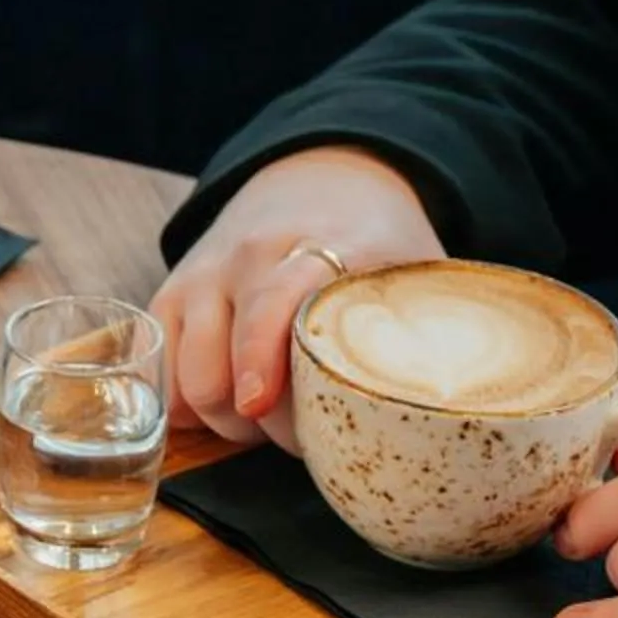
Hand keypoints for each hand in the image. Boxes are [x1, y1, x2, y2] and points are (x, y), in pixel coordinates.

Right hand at [150, 145, 445, 448]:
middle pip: (221, 369)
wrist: (315, 181)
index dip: (260, 356)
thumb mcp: (418, 272)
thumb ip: (437, 330)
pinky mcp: (168, 298)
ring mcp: (200, 277)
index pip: (274, 301)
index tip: (260, 405)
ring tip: (266, 421)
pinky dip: (189, 408)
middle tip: (302, 436)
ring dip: (224, 423)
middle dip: (258, 425)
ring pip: (187, 381)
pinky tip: (228, 405)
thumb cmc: (374, 244)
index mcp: (320, 247)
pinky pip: (161, 378)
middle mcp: (247, 258)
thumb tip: (456, 405)